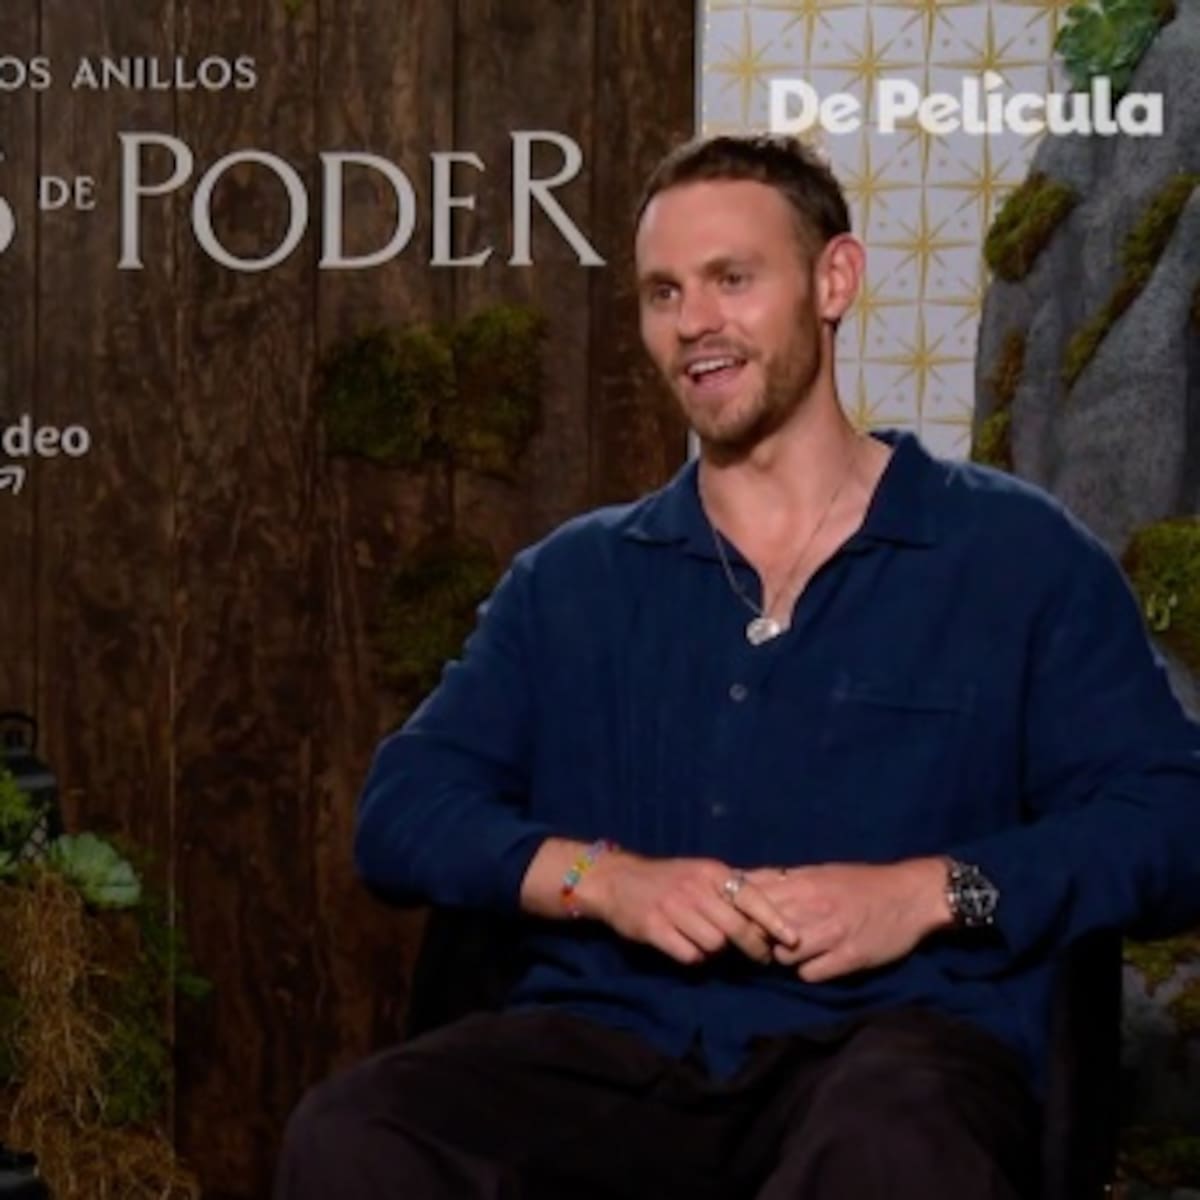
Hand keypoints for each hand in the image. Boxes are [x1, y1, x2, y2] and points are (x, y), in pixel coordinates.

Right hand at [584, 852, 800, 966]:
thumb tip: (772, 906)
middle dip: (754, 947)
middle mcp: (695, 889)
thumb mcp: (700, 873)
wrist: (617, 880)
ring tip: (708, 942)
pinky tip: (686, 946)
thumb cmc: (667, 879)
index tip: (793, 940)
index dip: (775, 920)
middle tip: (762, 958)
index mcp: (711, 873)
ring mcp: (674, 909)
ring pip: (714, 944)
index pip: (751, 896)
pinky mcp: (654, 929)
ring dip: (716, 950)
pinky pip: (689, 954)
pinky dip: (693, 956)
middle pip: (737, 928)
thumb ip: (730, 889)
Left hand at [742, 858, 951, 982]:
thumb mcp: (820, 872)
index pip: (752, 898)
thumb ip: (784, 880)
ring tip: (795, 952)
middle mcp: (813, 906)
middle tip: (763, 942)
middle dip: (757, 938)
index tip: (739, 919)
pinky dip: (808, 972)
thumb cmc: (861, 883)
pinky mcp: (849, 958)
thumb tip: (744, 881)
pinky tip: (818, 963)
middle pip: (761, 929)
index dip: (739, 911)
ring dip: (783, 957)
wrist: (911, 895)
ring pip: (783, 956)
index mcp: (803, 881)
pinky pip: (809, 974)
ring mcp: (831, 933)